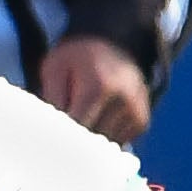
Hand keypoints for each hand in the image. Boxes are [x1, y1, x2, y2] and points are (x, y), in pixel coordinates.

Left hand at [36, 34, 152, 142]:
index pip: (77, 127)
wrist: (112, 43)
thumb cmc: (77, 57)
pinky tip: (97, 117)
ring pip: (104, 146)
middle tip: (61, 127)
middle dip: (74, 138)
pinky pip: (117, 142)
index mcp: (99, 86)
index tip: (50, 135)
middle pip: (91, 140)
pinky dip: (104, 136)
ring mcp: (136, 112)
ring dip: (90, 138)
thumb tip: (49, 129)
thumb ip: (51, 98)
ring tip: (82, 115)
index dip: (61, 135)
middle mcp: (123, 101)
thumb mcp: (54, 67)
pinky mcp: (142, 121)